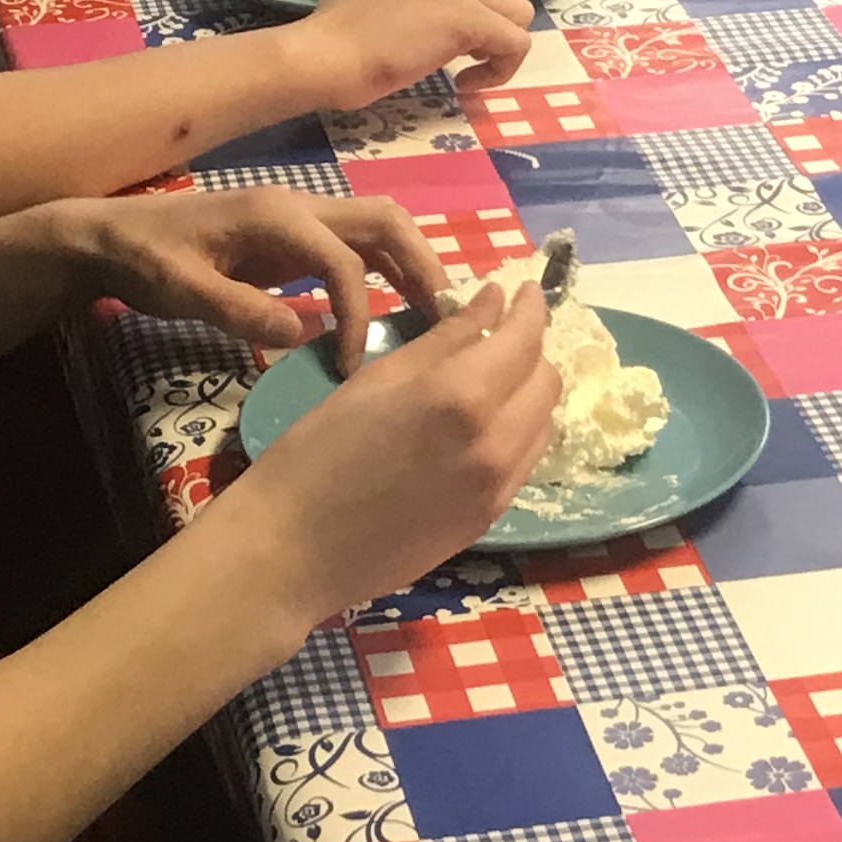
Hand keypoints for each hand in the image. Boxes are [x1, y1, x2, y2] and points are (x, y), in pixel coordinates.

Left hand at [66, 189, 454, 369]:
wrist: (112, 237)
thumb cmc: (145, 260)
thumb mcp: (180, 291)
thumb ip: (239, 311)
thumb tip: (304, 333)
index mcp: (275, 217)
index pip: (343, 261)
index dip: (358, 313)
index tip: (353, 367)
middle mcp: (299, 206)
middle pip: (385, 222)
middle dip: (422, 267)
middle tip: (449, 322)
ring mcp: (301, 217)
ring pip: (379, 229)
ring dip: (413, 266)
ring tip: (439, 318)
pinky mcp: (296, 237)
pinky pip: (358, 246)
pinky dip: (388, 273)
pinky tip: (397, 312)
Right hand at [237, 276, 558, 607]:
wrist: (294, 550)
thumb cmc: (317, 452)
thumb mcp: (376, 380)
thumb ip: (445, 339)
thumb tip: (493, 303)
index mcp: (462, 395)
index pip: (525, 338)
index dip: (531, 308)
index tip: (523, 291)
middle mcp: (496, 441)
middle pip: (547, 381)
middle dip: (531, 350)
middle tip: (499, 335)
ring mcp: (499, 487)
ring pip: (544, 422)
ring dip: (528, 393)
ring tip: (490, 380)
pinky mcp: (491, 519)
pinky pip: (525, 461)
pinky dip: (517, 432)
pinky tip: (480, 426)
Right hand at [286, 0, 535, 102]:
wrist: (324, 54)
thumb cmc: (333, 40)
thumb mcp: (374, 3)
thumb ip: (409, 2)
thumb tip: (425, 23)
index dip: (468, 23)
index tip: (441, 49)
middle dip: (489, 34)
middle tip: (458, 62)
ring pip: (518, 17)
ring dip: (497, 50)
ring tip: (463, 73)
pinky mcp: (469, 17)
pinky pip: (515, 44)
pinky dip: (500, 71)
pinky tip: (466, 85)